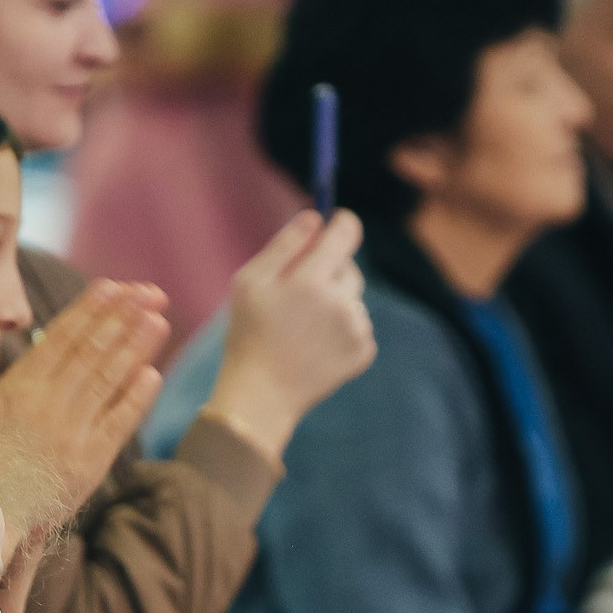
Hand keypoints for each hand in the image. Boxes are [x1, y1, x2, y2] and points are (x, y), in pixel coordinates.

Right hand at [0, 280, 169, 523]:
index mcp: (18, 386)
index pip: (61, 338)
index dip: (90, 310)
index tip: (112, 287)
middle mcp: (49, 404)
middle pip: (92, 352)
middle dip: (122, 319)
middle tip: (149, 293)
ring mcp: (72, 433)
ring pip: (108, 381)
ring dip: (135, 348)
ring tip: (157, 319)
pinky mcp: (90, 463)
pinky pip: (117, 424)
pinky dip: (135, 398)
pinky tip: (152, 374)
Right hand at [203, 210, 373, 459]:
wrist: (262, 394)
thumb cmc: (248, 334)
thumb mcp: (250, 281)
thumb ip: (285, 244)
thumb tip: (316, 217)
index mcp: (313, 280)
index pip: (346, 233)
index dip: (342, 222)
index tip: (336, 221)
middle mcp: (342, 302)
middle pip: (350, 267)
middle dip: (330, 271)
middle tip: (300, 292)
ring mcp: (357, 329)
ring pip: (354, 298)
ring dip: (336, 302)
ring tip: (303, 327)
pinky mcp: (364, 352)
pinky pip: (359, 326)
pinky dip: (343, 329)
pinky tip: (316, 345)